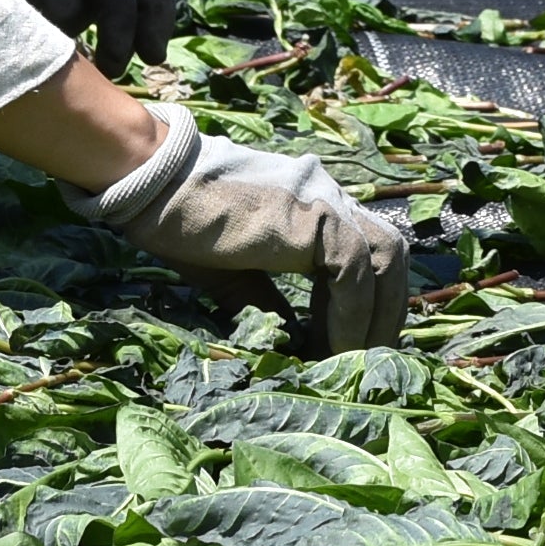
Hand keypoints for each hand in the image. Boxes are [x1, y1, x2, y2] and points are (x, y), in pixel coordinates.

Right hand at [86, 104, 413, 350]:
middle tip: (365, 363)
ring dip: (374, 317)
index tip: (357, 351)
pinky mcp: (315, 216)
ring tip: (350, 363)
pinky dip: (351, 313)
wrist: (153, 182)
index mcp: (317, 210)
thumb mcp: (235, 274)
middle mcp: (333, 200)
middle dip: (386, 313)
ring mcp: (328, 202)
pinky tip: (331, 347)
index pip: (372, 259)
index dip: (373, 306)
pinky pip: (354, 270)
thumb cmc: (184, 225)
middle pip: (391, 257)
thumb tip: (291, 345)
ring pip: (385, 261)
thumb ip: (268, 303)